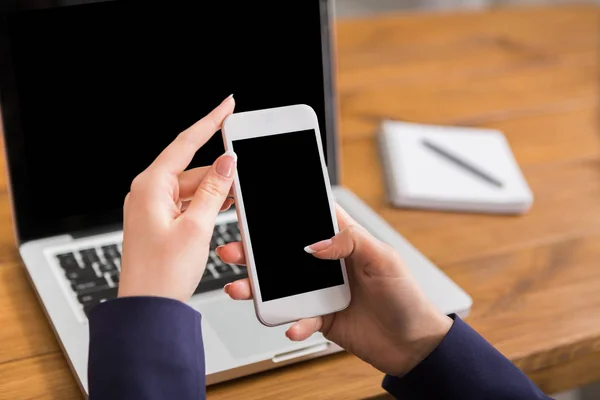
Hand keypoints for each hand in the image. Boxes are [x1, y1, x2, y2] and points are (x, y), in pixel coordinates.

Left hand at [118, 95, 236, 301]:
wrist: (147, 309)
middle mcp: (148, 192)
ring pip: (192, 187)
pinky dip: (205, 204)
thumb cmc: (162, 274)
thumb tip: (227, 162)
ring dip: (214, 192)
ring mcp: (152, 208)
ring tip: (238, 199)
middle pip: (192, 168)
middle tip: (246, 176)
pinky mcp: (159, 222)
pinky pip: (187, 203)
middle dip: (220, 172)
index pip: (185, 143)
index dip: (211, 121)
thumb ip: (213, 191)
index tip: (228, 105)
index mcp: (150, 186)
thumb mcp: (196, 228)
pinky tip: (223, 208)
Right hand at [218, 205, 452, 376]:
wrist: (413, 344)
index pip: (308, 219)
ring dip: (258, 288)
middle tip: (233, 250)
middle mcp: (328, 264)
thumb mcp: (384, 259)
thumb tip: (314, 244)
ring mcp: (321, 291)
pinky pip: (298, 317)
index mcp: (343, 241)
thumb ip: (350, 241)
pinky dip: (293, 322)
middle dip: (255, 251)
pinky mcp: (320, 317)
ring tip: (240, 289)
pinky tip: (294, 325)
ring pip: (281, 285)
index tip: (257, 207)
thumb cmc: (405, 296)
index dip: (284, 211)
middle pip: (283, 253)